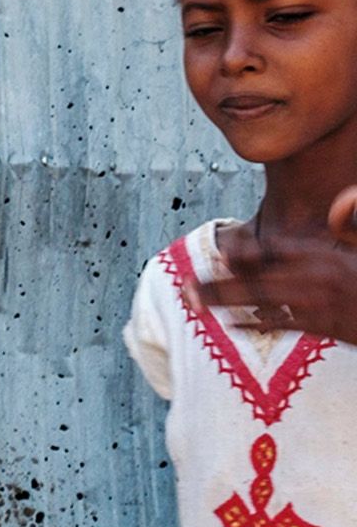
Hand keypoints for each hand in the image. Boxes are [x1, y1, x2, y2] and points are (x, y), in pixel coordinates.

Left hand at [190, 191, 356, 345]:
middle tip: (185, 287)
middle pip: (259, 276)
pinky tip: (233, 323)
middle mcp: (320, 277)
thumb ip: (355, 223)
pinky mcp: (327, 327)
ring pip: (263, 300)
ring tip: (195, 302)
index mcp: (328, 255)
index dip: (246, 250)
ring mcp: (321, 304)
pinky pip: (284, 324)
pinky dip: (257, 323)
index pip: (276, 248)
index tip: (224, 252)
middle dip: (220, 282)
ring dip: (226, 301)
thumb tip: (343, 199)